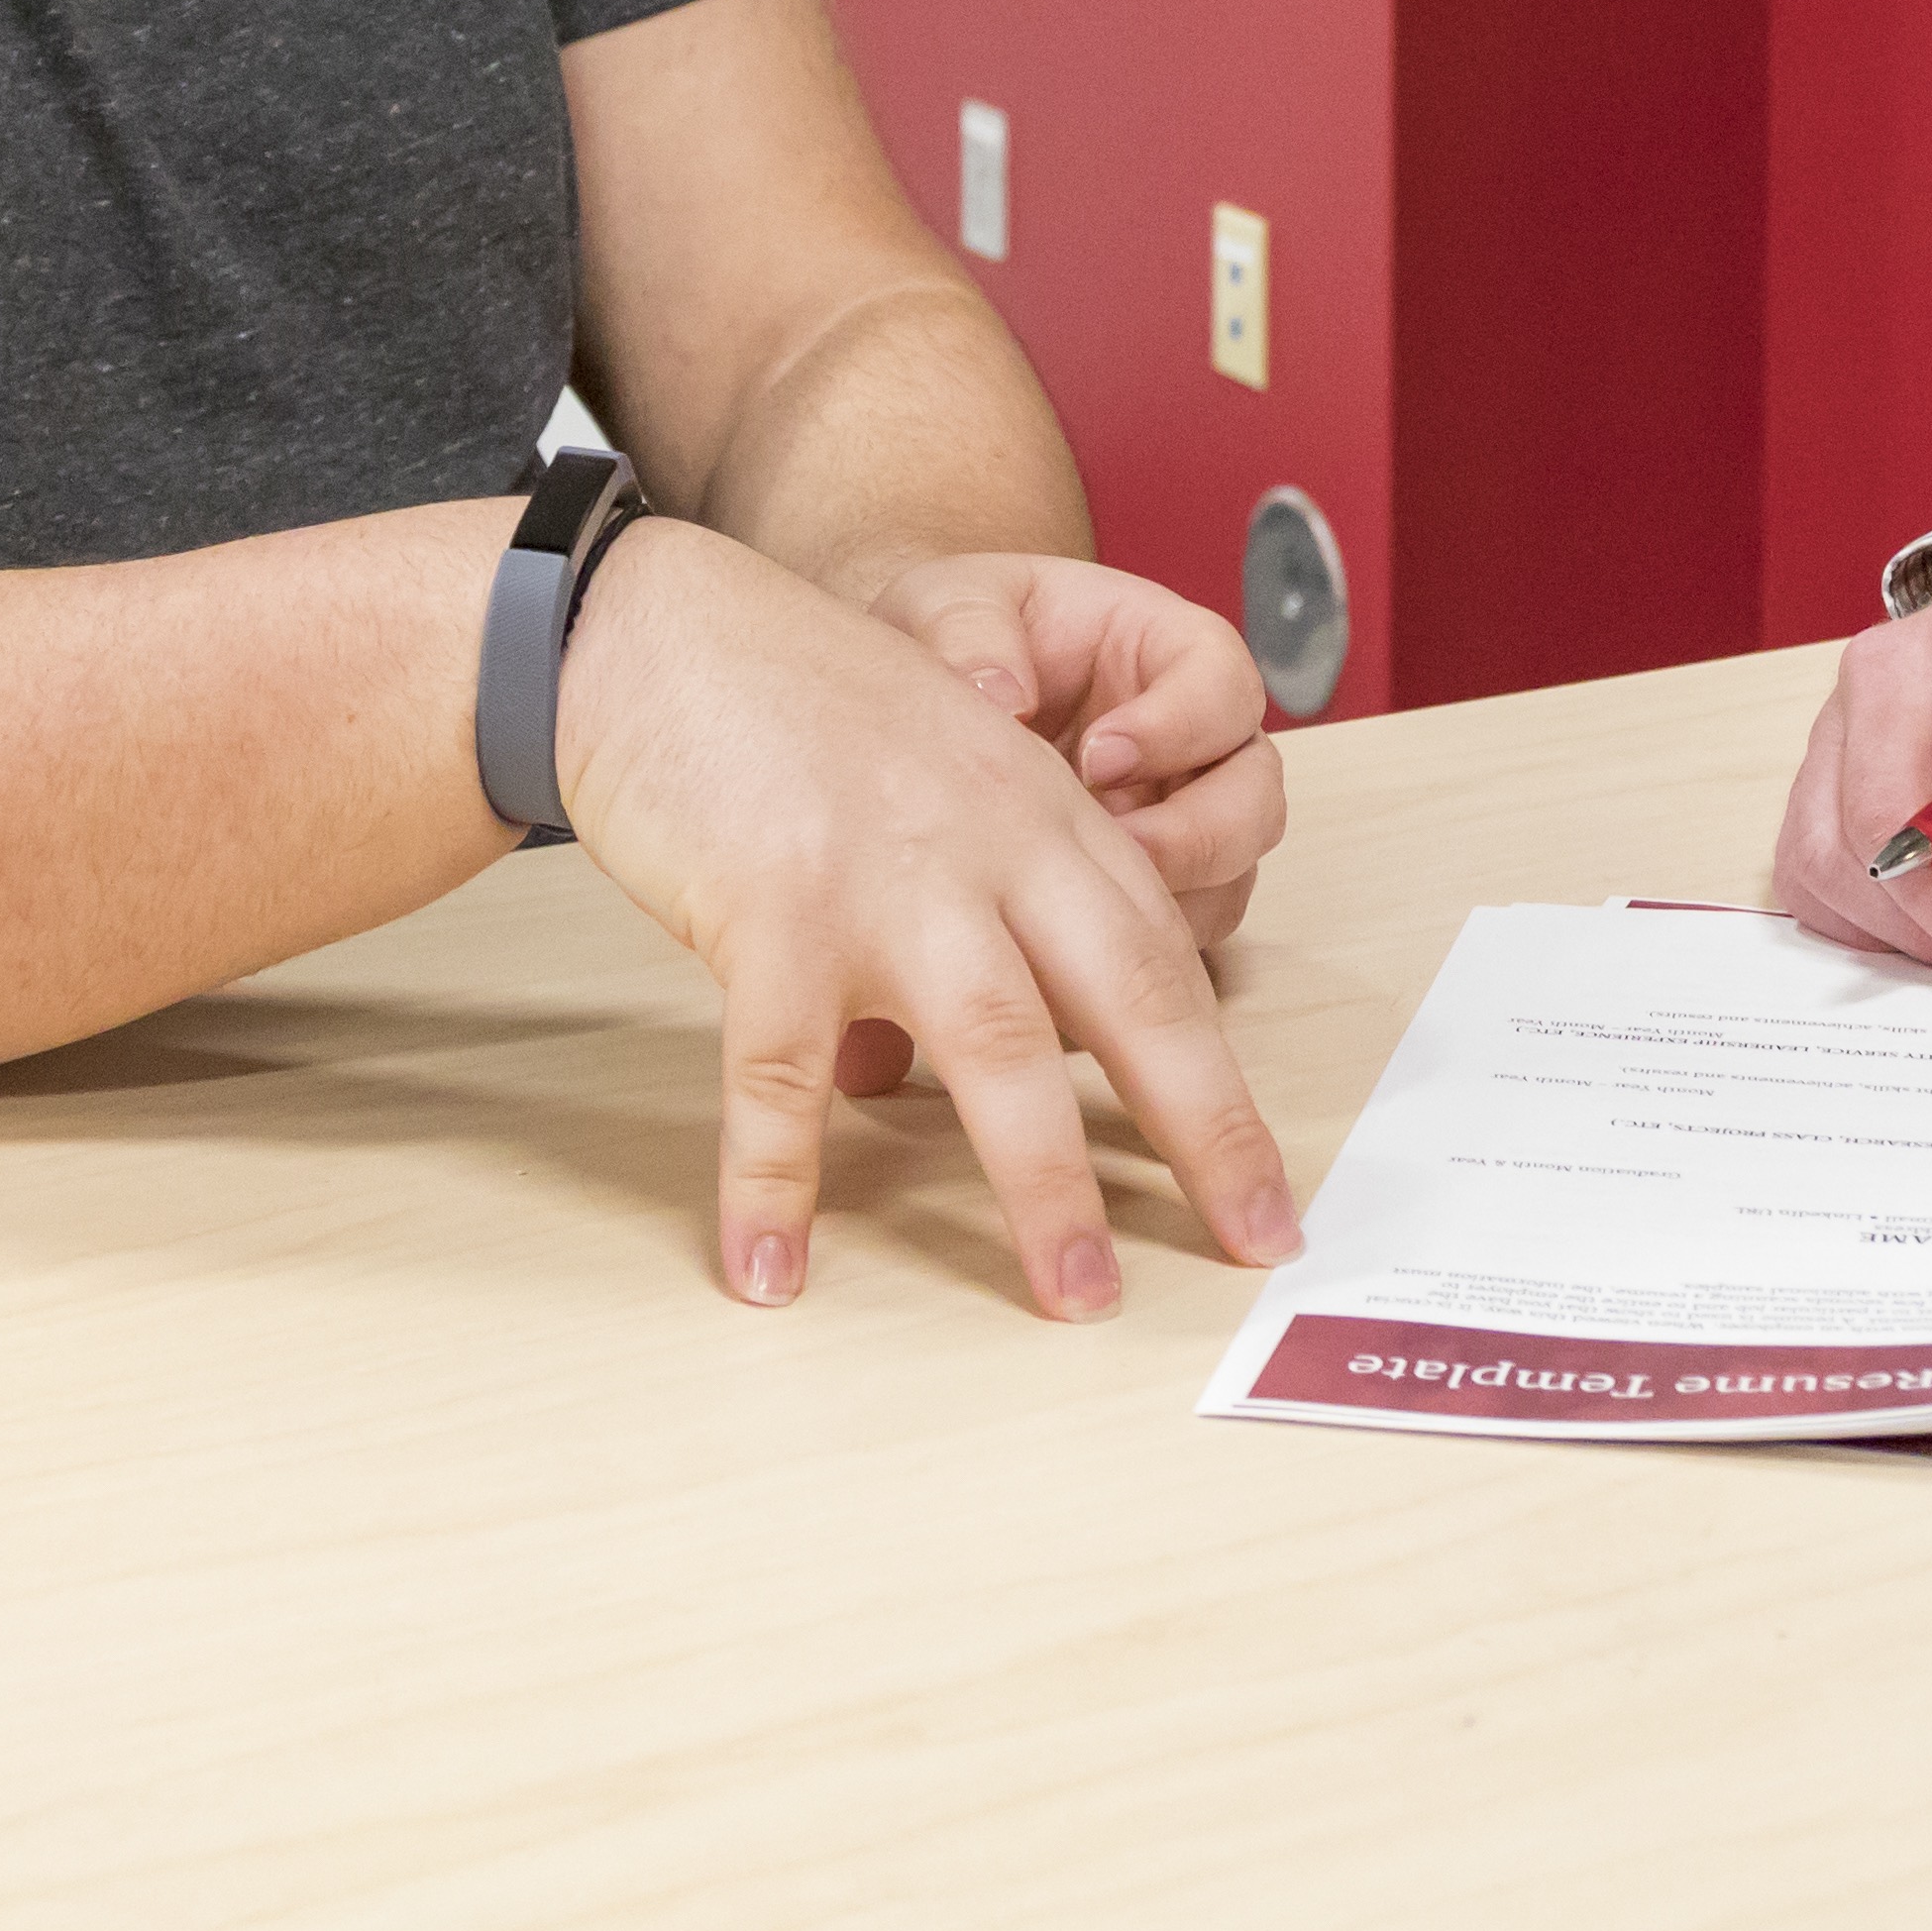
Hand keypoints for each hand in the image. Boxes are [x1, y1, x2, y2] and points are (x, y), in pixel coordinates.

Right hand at [555, 522, 1304, 1320]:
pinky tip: (771, 1267)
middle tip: (1248, 1244)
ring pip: (997, 1049)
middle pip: (1127, 1002)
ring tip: (1075, 1298)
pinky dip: (775, 1182)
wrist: (664, 633)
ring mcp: (887, 881)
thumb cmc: (800, 713)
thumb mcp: (946, 776)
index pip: (1165, 962)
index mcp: (1042, 818)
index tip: (1268, 1190)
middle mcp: (991, 847)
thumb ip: (995, 898)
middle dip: (1199, 1135)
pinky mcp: (773, 911)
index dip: (1224, 1084)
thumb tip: (1001, 1062)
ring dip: (1042, 1186)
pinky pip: (782, 1076)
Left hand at [861, 553, 1287, 946]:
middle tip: (1114, 848)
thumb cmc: (952, 643)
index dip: (1182, 722)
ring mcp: (1183, 820)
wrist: (915, 717)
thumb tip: (1003, 698)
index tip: (1097, 754)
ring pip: (1232, 872)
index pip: (1223, 681)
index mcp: (1165, 650)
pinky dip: (1145, 947)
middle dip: (1199, 832)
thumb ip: (969, 630)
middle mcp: (1195, 742)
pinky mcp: (1157, 890)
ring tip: (1086, 906)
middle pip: (1256, 792)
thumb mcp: (944, 605)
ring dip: (1174, 896)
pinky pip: (1186, 931)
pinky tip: (1075, 945)